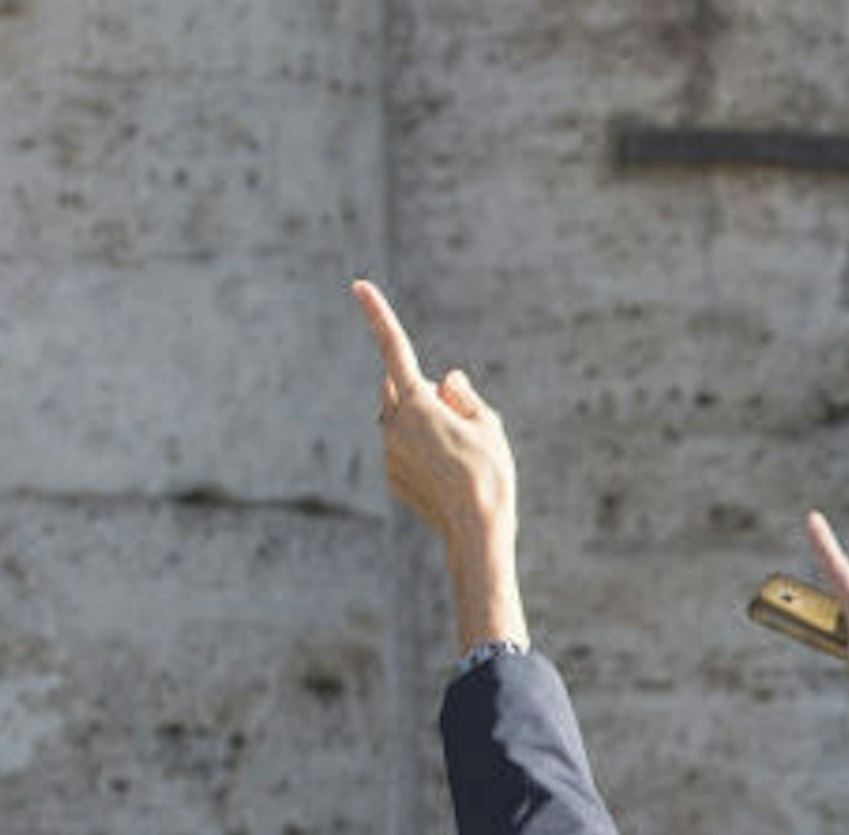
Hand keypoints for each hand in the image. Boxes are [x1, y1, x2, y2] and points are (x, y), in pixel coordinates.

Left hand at [350, 279, 524, 651]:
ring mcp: (389, 452)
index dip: (378, 314)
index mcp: (417, 402)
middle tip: (461, 420)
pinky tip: (447, 477)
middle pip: (401, 388)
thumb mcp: (490, 425)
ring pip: (400, 421)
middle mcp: (393, 423)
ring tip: (458, 457)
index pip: (395, 347)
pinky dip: (421, 453)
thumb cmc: (489, 475)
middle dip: (423, 392)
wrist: (476, 534)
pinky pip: (402, 451)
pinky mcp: (391, 476)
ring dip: (423, 424)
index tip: (358, 286)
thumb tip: (447, 378)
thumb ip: (464, 395)